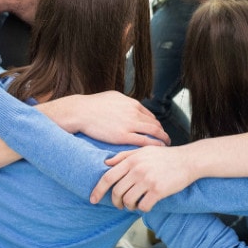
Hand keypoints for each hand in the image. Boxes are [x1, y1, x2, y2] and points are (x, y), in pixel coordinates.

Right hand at [44, 91, 169, 146]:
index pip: (150, 116)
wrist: (81, 112)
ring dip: (162, 140)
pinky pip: (144, 141)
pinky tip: (157, 150)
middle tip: (166, 140)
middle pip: (155, 124)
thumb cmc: (93, 105)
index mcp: (132, 103)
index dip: (156, 125)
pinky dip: (153, 146)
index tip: (158, 132)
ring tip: (166, 147)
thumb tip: (130, 105)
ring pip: (153, 132)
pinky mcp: (122, 136)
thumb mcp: (113, 97)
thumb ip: (124, 102)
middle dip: (162, 133)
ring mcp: (129, 124)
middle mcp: (134, 112)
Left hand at [90, 145, 193, 210]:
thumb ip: (123, 156)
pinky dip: (142, 209)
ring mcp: (148, 180)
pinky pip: (143, 206)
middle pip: (116, 192)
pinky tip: (146, 205)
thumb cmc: (165, 156)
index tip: (93, 200)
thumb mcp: (143, 150)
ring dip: (129, 206)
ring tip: (134, 204)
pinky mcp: (158, 190)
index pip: (108, 177)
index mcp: (132, 160)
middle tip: (120, 205)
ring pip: (128, 201)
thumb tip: (105, 163)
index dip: (98, 190)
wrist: (188, 160)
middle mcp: (137, 170)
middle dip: (116, 202)